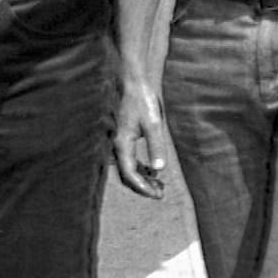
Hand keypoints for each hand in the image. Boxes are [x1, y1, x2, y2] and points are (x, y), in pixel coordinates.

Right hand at [112, 77, 168, 198]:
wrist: (134, 83)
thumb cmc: (143, 101)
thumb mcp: (154, 123)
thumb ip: (156, 146)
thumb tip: (159, 169)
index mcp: (122, 143)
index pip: (129, 174)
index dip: (142, 187)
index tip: (156, 195)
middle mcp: (117, 145)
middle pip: (126, 175)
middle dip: (142, 186)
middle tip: (160, 193)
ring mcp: (119, 142)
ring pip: (127, 168)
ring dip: (142, 178)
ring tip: (160, 185)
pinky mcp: (124, 137)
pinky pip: (129, 159)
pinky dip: (141, 168)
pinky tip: (153, 170)